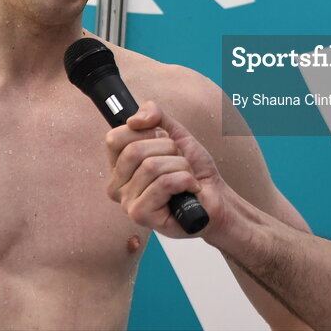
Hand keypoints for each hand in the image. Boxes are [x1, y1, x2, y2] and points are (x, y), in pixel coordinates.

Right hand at [105, 101, 224, 237]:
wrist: (215, 196)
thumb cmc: (193, 170)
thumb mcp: (174, 133)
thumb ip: (153, 115)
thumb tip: (134, 119)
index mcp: (119, 166)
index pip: (115, 138)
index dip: (145, 132)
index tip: (162, 139)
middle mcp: (117, 185)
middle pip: (134, 150)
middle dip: (168, 149)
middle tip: (179, 161)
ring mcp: (127, 202)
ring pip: (152, 166)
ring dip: (180, 166)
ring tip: (186, 177)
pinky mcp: (141, 214)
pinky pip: (164, 183)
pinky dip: (185, 180)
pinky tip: (190, 189)